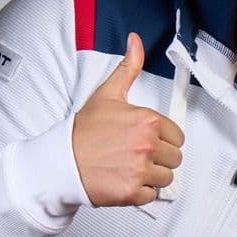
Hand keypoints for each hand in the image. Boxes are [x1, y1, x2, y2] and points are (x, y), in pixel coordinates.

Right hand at [72, 33, 184, 205]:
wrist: (59, 162)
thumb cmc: (82, 132)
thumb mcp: (107, 94)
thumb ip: (128, 67)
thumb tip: (136, 41)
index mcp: (147, 121)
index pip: (177, 136)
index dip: (162, 139)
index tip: (145, 140)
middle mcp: (147, 146)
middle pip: (175, 158)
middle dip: (159, 158)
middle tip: (135, 155)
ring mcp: (140, 171)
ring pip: (166, 178)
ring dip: (151, 176)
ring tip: (129, 168)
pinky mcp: (132, 193)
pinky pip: (151, 196)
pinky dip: (140, 192)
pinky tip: (124, 181)